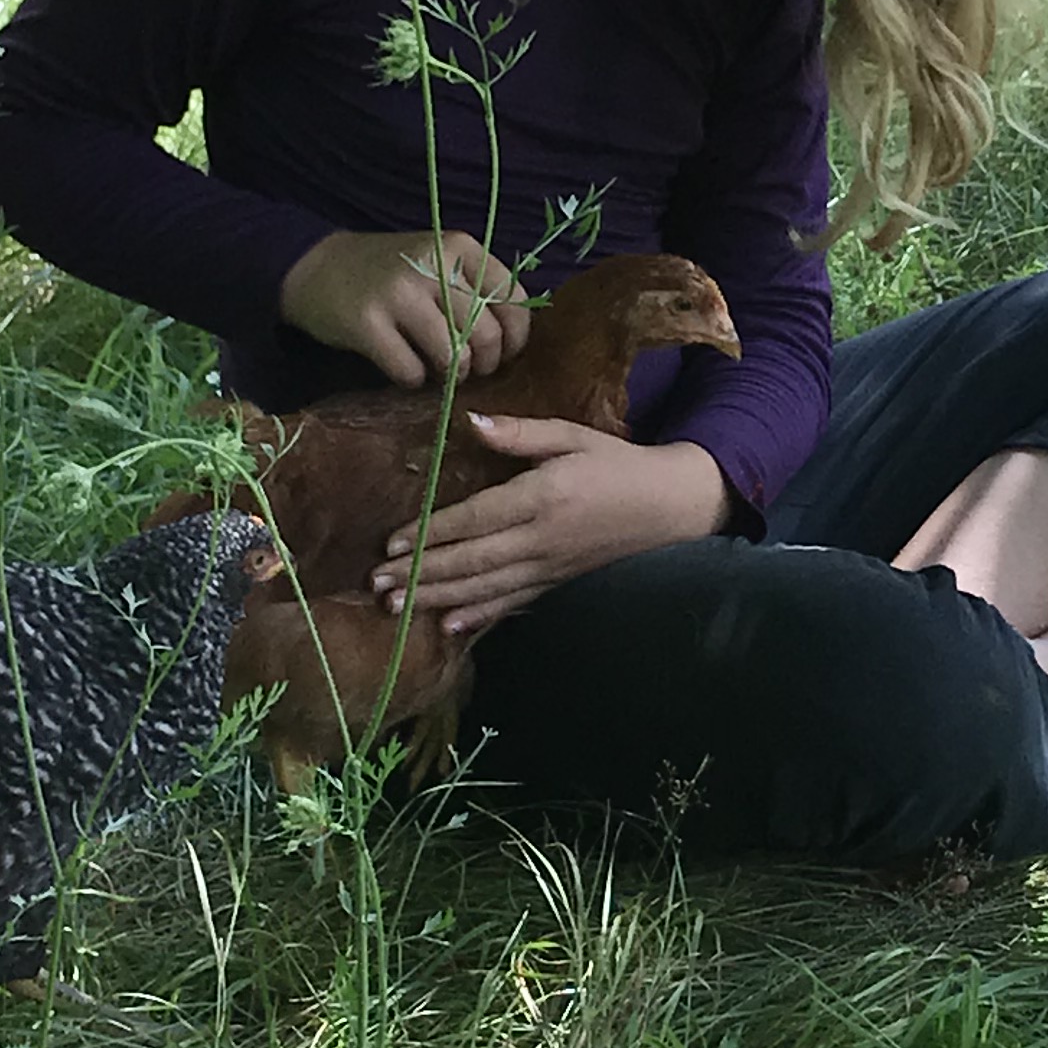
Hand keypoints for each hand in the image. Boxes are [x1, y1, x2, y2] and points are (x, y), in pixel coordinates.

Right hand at [277, 227, 530, 387]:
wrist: (315, 267)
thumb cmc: (388, 273)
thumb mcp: (438, 263)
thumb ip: (476, 289)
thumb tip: (515, 342)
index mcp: (459, 246)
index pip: (512, 299)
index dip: (514, 338)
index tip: (502, 354)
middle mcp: (432, 265)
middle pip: (486, 334)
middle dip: (484, 364)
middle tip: (468, 370)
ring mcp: (398, 294)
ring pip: (453, 357)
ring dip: (451, 376)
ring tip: (438, 372)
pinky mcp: (367, 324)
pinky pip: (410, 372)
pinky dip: (412, 380)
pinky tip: (403, 368)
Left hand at [372, 423, 731, 632]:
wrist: (670, 507)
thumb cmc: (616, 464)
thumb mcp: (573, 436)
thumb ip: (521, 433)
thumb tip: (468, 422)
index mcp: (542, 497)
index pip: (475, 519)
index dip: (431, 533)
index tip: (391, 542)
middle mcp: (541, 539)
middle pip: (471, 561)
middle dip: (420, 573)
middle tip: (376, 582)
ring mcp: (549, 568)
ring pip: (485, 588)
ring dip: (438, 598)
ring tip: (395, 606)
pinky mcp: (557, 584)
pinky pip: (512, 604)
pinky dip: (480, 617)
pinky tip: (450, 626)